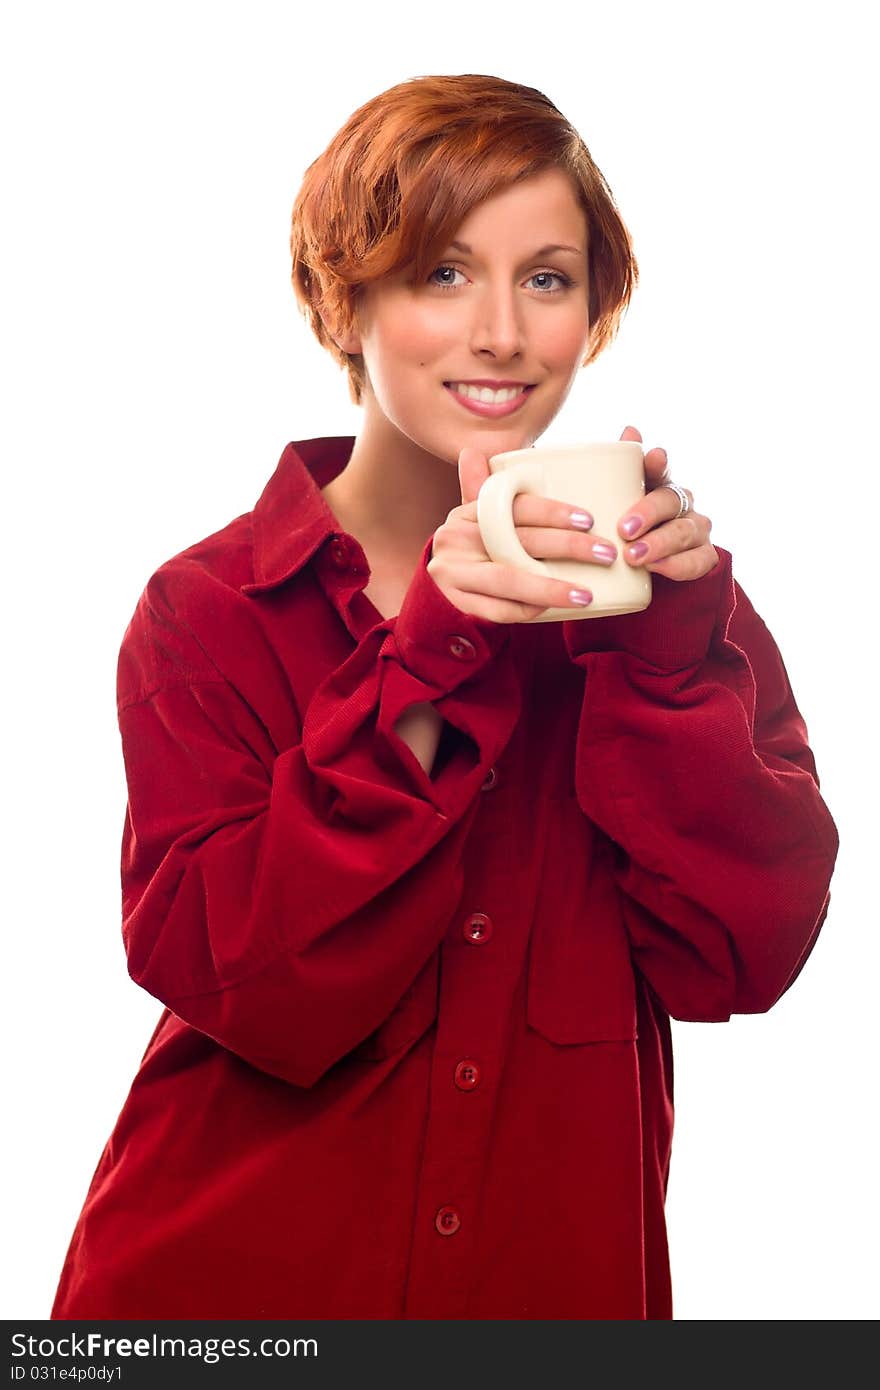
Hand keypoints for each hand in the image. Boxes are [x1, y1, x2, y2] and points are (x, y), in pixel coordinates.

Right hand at [426, 447, 619, 622]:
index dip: (552, 511)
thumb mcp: (475, 517)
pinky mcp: (457, 602)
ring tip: (587, 594)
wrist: (434, 587)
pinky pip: (499, 610)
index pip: (513, 506)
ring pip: (509, 579)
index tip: (589, 519)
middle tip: (606, 553)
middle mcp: (456, 539)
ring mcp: (453, 573)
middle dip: (567, 547)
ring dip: (551, 588)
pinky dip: (528, 610)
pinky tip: (555, 610)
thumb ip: (485, 488)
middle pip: (518, 542)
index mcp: (466, 512)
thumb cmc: (470, 547)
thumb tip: (476, 449)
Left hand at [616, 426, 717, 580]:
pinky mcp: (704, 557)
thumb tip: (630, 429)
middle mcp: (682, 503)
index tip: (654, 457)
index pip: (660, 469)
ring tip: (633, 556)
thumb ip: (616, 475)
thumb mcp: (615, 506)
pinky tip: (656, 568)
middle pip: (670, 502)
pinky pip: (696, 561)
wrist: (648, 572)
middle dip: (648, 514)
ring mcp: (696, 529)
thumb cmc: (627, 533)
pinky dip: (675, 565)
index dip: (658, 464)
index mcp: (659, 486)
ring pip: (683, 532)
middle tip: (624, 530)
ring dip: (658, 544)